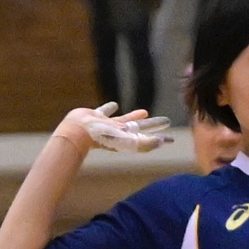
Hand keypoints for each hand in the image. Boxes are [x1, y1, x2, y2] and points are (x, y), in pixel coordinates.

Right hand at [55, 103, 171, 154]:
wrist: (78, 132)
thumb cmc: (102, 138)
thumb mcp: (126, 142)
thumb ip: (145, 143)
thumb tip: (162, 142)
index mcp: (128, 139)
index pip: (148, 137)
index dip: (160, 137)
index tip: (171, 138)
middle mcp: (120, 133)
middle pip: (141, 128)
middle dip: (152, 126)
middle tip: (165, 122)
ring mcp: (108, 125)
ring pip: (125, 120)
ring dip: (135, 117)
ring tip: (145, 112)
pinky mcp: (96, 117)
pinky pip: (105, 111)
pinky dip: (110, 108)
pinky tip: (114, 105)